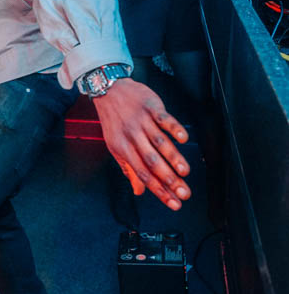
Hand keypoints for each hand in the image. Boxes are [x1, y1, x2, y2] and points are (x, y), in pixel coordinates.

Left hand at [93, 78, 190, 210]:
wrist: (108, 90)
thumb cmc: (114, 121)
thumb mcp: (116, 146)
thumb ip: (129, 169)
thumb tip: (139, 191)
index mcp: (123, 150)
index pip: (142, 174)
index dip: (159, 191)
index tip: (174, 204)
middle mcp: (132, 137)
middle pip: (152, 162)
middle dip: (169, 180)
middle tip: (185, 194)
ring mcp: (142, 121)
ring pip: (159, 142)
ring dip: (173, 157)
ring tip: (185, 172)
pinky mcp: (151, 107)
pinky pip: (163, 119)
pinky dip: (174, 128)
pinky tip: (184, 139)